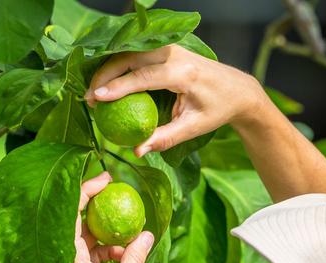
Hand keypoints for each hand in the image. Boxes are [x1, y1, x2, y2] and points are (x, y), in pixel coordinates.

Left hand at [51, 172, 153, 262]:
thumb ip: (134, 258)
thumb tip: (147, 234)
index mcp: (67, 255)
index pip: (74, 211)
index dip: (88, 190)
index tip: (107, 180)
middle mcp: (63, 256)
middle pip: (79, 220)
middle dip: (99, 206)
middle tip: (118, 192)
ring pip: (87, 237)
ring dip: (108, 234)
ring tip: (130, 236)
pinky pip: (90, 252)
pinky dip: (106, 250)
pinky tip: (124, 255)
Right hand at [85, 44, 271, 156]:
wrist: (237, 89)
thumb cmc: (217, 110)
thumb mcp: (193, 128)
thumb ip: (165, 139)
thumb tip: (137, 151)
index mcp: (185, 73)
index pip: (144, 76)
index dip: (118, 87)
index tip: (96, 98)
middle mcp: (176, 54)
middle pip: (131, 57)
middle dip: (105, 75)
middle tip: (89, 98)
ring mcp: (170, 48)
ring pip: (130, 51)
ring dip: (109, 68)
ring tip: (94, 92)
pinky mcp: (166, 48)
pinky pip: (137, 53)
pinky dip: (119, 64)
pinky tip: (106, 81)